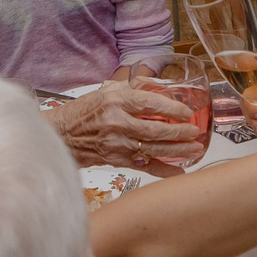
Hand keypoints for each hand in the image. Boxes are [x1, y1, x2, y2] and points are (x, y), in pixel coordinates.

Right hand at [49, 84, 208, 170]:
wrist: (61, 134)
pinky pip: (144, 166)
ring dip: (177, 150)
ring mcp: (116, 143)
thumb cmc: (83, 112)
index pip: (151, 103)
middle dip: (179, 132)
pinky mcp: (115, 160)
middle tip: (195, 132)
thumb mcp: (106, 91)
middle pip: (155, 129)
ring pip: (153, 148)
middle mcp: (117, 122)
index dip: (173, 108)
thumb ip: (132, 88)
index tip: (187, 112)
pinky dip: (163, 169)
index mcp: (116, 100)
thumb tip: (158, 86)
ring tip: (195, 148)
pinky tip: (179, 170)